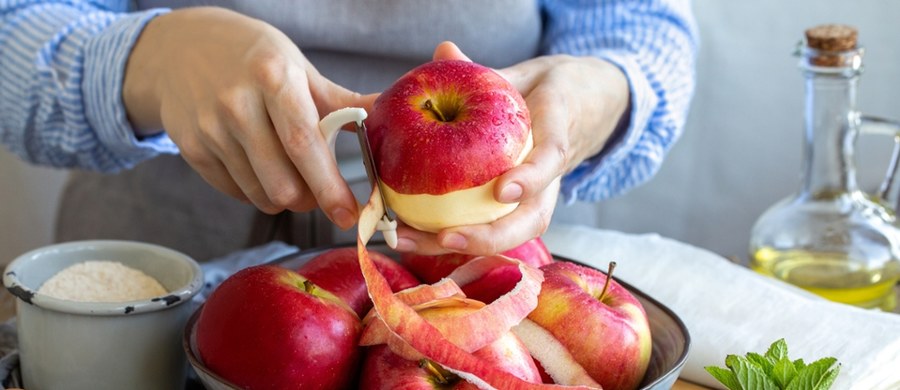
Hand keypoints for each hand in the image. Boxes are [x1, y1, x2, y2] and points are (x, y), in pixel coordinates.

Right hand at [123, 7, 374, 228]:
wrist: (180, 46)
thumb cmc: (253, 57)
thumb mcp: (298, 68)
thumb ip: (342, 102)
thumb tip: (390, 117)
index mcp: (272, 78)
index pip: (303, 142)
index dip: (328, 185)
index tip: (349, 214)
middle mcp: (236, 104)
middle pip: (282, 183)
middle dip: (310, 199)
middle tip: (321, 191)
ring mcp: (209, 130)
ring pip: (261, 196)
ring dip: (285, 198)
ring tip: (289, 172)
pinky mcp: (191, 150)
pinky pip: (237, 193)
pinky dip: (257, 190)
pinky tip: (259, 164)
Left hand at [396, 42, 629, 255]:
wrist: (584, 110)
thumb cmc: (549, 93)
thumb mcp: (524, 75)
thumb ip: (486, 72)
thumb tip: (443, 51)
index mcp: (558, 132)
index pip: (552, 157)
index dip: (530, 178)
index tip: (503, 191)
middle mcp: (552, 177)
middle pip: (532, 219)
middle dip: (489, 236)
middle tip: (447, 237)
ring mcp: (539, 197)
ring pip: (511, 234)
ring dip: (462, 246)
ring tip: (411, 241)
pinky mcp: (521, 209)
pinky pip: (491, 228)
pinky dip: (453, 237)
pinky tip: (411, 235)